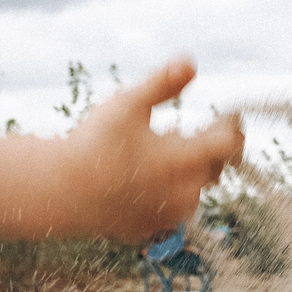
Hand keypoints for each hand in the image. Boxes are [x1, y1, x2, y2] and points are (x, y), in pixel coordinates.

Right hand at [61, 60, 244, 240]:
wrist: (59, 192)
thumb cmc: (92, 145)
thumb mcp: (127, 103)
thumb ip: (162, 83)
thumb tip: (190, 62)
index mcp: (184, 162)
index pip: (229, 144)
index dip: (232, 127)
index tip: (226, 115)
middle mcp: (183, 194)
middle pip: (216, 168)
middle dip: (211, 148)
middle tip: (194, 131)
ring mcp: (168, 216)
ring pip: (196, 191)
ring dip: (191, 172)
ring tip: (165, 154)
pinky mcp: (151, 229)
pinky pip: (172, 209)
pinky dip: (169, 193)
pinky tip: (146, 178)